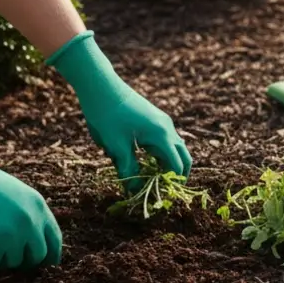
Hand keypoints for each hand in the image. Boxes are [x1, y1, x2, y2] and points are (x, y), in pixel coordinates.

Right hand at [0, 109, 61, 270]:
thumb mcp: (15, 192)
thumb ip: (28, 213)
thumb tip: (32, 244)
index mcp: (38, 205)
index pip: (55, 239)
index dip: (50, 256)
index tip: (42, 264)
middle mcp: (31, 219)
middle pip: (38, 256)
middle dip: (24, 262)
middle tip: (8, 261)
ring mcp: (14, 230)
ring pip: (14, 262)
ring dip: (1, 261)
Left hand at [47, 32, 191, 188]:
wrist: (100, 85)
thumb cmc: (107, 115)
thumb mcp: (116, 147)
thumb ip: (128, 170)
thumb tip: (134, 191)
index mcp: (161, 135)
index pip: (177, 165)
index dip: (172, 183)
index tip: (161, 196)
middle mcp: (167, 128)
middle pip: (183, 156)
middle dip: (176, 174)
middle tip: (163, 190)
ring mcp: (162, 122)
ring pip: (174, 148)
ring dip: (167, 164)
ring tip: (150, 178)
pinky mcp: (154, 119)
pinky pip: (164, 140)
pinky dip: (160, 154)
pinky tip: (143, 161)